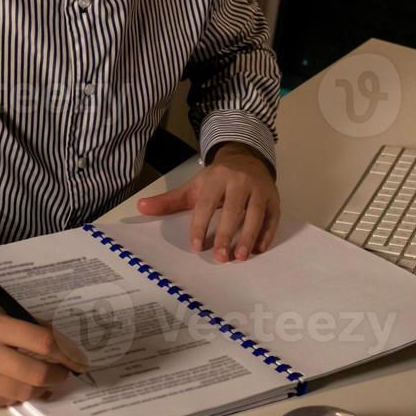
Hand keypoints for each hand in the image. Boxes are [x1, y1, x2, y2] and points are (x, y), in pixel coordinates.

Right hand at [0, 298, 88, 406]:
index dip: (66, 352)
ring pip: (22, 391)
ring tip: (44, 384)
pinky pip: (1, 402)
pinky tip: (18, 389)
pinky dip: (15, 396)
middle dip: (58, 376)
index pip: (42, 341)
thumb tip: (53, 339)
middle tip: (63, 374)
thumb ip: (19, 325)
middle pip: (37, 372)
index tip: (76, 359)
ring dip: (39, 389)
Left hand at [136, 142, 279, 261]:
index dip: (201, 225)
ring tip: (240, 257)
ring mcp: (260, 188)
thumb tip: (141, 206)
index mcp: (217, 177)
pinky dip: (267, 233)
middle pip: (234, 209)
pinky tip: (258, 249)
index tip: (196, 246)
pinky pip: (272, 217)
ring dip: (249, 236)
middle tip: (221, 258)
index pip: (207, 203)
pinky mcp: (274, 197)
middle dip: (226, 234)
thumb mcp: (194, 187)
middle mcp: (240, 181)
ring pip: (256, 213)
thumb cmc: (218, 178)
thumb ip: (170, 201)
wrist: (247, 158)